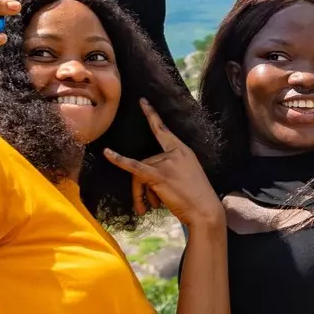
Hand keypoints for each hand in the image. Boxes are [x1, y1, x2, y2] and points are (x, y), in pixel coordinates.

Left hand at [104, 99, 224, 233]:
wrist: (205, 211)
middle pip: (145, 162)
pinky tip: (107, 153)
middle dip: (141, 187)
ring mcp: (167, 163)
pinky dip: (119, 159)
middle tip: (144, 207)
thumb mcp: (186, 177)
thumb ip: (168, 171)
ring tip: (144, 209)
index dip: (152, 115)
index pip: (163, 130)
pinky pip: (134, 167)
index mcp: (183, 150)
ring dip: (140, 195)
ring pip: (139, 173)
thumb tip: (148, 181)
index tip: (142, 101)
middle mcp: (175, 153)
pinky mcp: (159, 175)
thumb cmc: (197, 199)